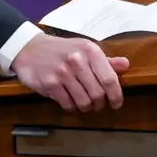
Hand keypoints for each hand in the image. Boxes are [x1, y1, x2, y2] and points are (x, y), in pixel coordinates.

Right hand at [12, 33, 127, 111]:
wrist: (31, 49)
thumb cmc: (62, 50)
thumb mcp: (85, 49)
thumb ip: (105, 60)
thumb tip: (125, 65)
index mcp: (90, 51)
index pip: (109, 79)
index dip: (116, 95)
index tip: (116, 103)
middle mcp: (77, 60)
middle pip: (98, 94)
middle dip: (100, 104)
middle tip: (98, 104)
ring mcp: (63, 72)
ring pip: (84, 102)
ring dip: (86, 107)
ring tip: (85, 104)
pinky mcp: (50, 83)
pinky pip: (68, 104)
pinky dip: (72, 107)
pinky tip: (71, 102)